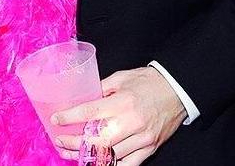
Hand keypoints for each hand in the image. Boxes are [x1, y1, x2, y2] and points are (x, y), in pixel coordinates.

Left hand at [53, 67, 186, 164]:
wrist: (177, 90)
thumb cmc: (149, 81)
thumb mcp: (122, 77)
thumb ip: (102, 88)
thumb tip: (83, 97)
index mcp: (123, 102)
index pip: (90, 113)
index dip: (70, 118)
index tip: (57, 119)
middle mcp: (131, 122)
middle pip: (96, 139)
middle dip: (74, 143)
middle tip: (60, 141)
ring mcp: (141, 139)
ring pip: (110, 155)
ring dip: (87, 156)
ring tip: (72, 153)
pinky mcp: (149, 148)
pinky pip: (127, 165)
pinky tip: (96, 163)